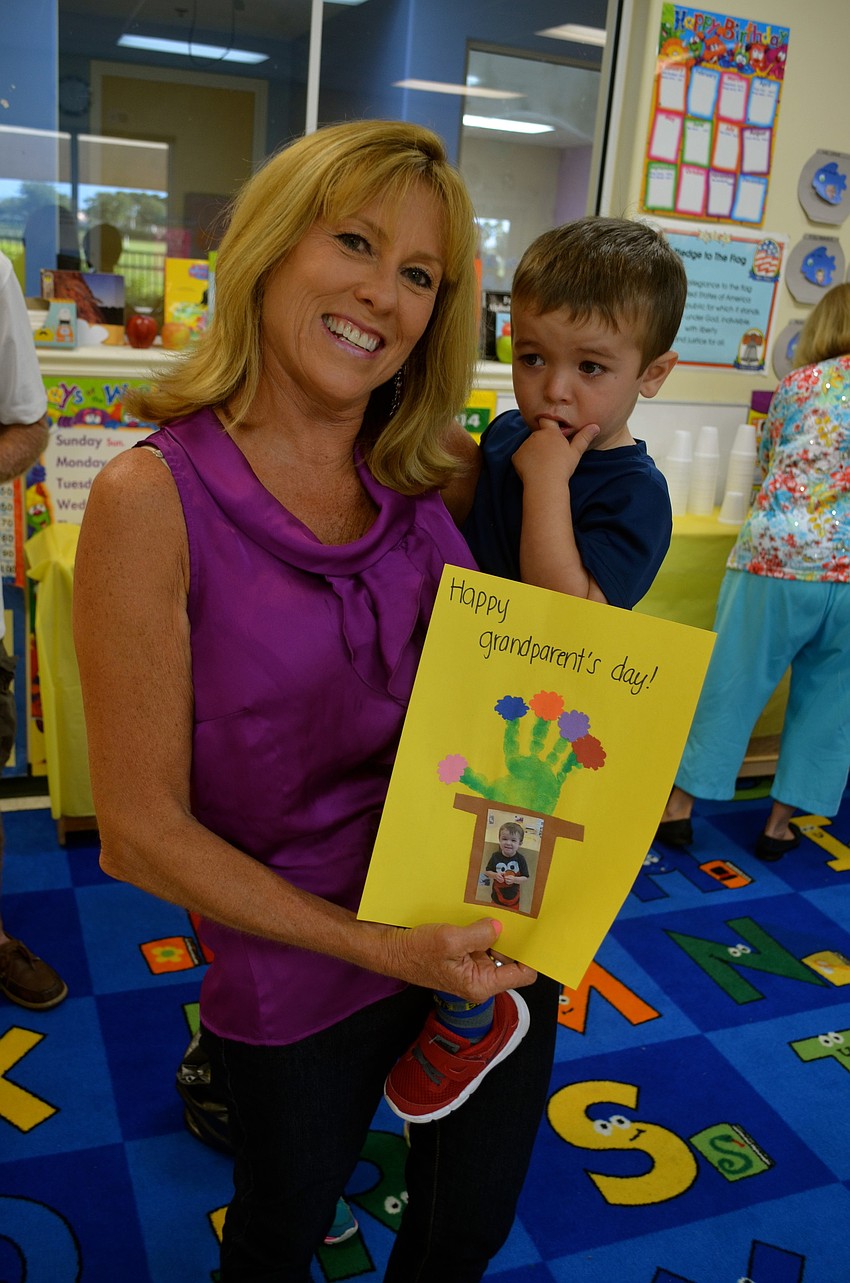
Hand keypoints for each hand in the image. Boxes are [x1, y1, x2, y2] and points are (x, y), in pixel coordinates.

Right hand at [382, 917, 536, 1001]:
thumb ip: (479, 935)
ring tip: (504, 910)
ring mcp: (472, 968)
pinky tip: (484, 913)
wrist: (391, 950)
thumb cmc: (416, 951)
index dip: (532, 955)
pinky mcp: (463, 957)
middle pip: (511, 960)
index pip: (522, 975)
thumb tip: (500, 928)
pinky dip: (484, 930)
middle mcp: (480, 979)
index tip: (538, 934)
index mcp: (481, 984)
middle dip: (515, 939)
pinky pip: (481, 943)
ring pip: (496, 949)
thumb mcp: (450, 941)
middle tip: (522, 914)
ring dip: (498, 932)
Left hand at [512, 420, 599, 486]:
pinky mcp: (516, 456)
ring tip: (543, 465)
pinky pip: (520, 457)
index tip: (553, 433)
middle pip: (538, 436)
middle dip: (543, 443)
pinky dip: (525, 462)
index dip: (549, 424)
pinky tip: (533, 470)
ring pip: (529, 446)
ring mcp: (525, 445)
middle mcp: (536, 435)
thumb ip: (584, 437)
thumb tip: (595, 426)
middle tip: (550, 457)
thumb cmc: (562, 468)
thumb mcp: (576, 452)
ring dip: (534, 452)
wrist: (545, 483)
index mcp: (550, 432)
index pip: (547, 420)